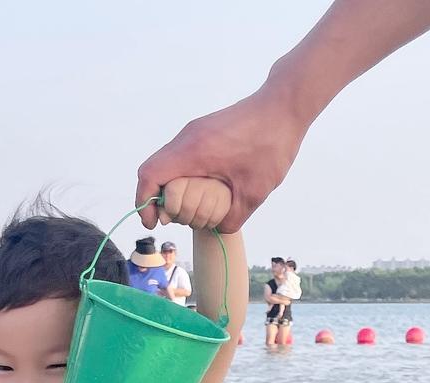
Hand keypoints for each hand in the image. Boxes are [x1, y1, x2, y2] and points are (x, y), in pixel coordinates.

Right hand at [136, 88, 307, 232]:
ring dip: (170, 188)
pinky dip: (181, 176)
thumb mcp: (254, 193)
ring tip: (188, 206)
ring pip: (166, 163)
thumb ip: (232, 218)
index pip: (150, 176)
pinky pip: (179, 156)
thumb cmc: (270, 145)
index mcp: (193, 152)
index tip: (155, 222)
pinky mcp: (202, 131)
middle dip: (157, 199)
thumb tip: (217, 230)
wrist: (284, 105)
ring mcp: (193, 132)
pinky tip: (201, 189)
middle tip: (175, 218)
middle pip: (154, 171)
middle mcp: (187, 138)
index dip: (145, 203)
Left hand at [154, 177, 232, 230]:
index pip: (173, 191)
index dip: (170, 210)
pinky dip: (208, 224)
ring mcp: (215, 185)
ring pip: (201, 215)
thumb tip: (163, 220)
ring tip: (194, 218)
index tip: (170, 214)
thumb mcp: (170, 202)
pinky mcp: (226, 197)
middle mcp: (200, 175)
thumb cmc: (185, 199)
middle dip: (183, 219)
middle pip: (187, 207)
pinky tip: (206, 218)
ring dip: (195, 223)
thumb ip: (163, 209)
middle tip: (184, 218)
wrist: (209, 197)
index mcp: (183, 172)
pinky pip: (214, 219)